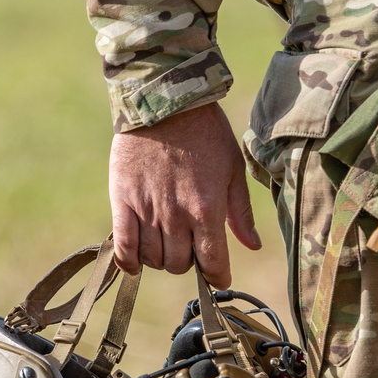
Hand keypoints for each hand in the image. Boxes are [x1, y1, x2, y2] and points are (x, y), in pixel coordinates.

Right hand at [109, 103, 261, 287]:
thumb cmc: (205, 132)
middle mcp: (178, 215)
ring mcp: (148, 210)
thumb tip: (253, 246)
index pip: (213, 264)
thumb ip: (240, 212)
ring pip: (154, 259)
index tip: (218, 278)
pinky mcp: (123, 201)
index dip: (217, 277)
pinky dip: (128, 262)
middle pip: (180, 265)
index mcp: (207, 209)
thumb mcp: (233, 168)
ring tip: (164, 243)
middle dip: (187, 262)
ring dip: (160, 259)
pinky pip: (124, 247)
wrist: (164, 99)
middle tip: (188, 245)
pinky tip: (135, 263)